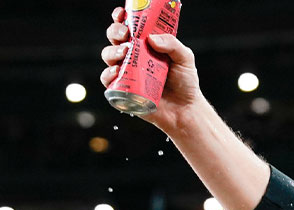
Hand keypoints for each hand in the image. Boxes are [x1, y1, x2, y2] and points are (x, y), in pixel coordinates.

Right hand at [100, 6, 204, 134]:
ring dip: (112, 52)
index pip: (129, 26)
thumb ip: (172, 44)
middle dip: (115, 32)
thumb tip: (151, 38)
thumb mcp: (185, 59)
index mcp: (146, 44)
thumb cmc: (185, 82)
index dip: (121, 17)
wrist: (185, 110)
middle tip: (125, 35)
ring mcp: (127, 72)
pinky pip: (108, 81)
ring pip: (108, 56)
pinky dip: (108, 75)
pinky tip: (117, 72)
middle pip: (114, 38)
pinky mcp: (123, 90)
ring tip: (124, 53)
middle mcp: (133, 56)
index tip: (122, 14)